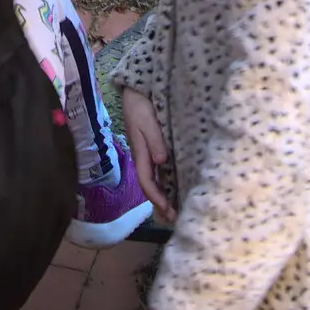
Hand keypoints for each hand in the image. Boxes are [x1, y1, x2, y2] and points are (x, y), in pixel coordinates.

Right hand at [122, 88, 174, 222]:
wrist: (135, 91)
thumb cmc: (139, 105)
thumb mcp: (146, 120)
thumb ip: (154, 140)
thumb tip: (161, 161)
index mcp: (140, 153)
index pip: (147, 180)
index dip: (156, 196)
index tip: (167, 209)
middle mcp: (144, 157)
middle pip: (151, 185)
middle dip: (160, 203)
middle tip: (173, 219)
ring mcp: (148, 154)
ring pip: (155, 180)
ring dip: (163, 196)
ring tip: (173, 212)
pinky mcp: (154, 148)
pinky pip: (159, 171)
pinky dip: (166, 184)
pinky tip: (174, 189)